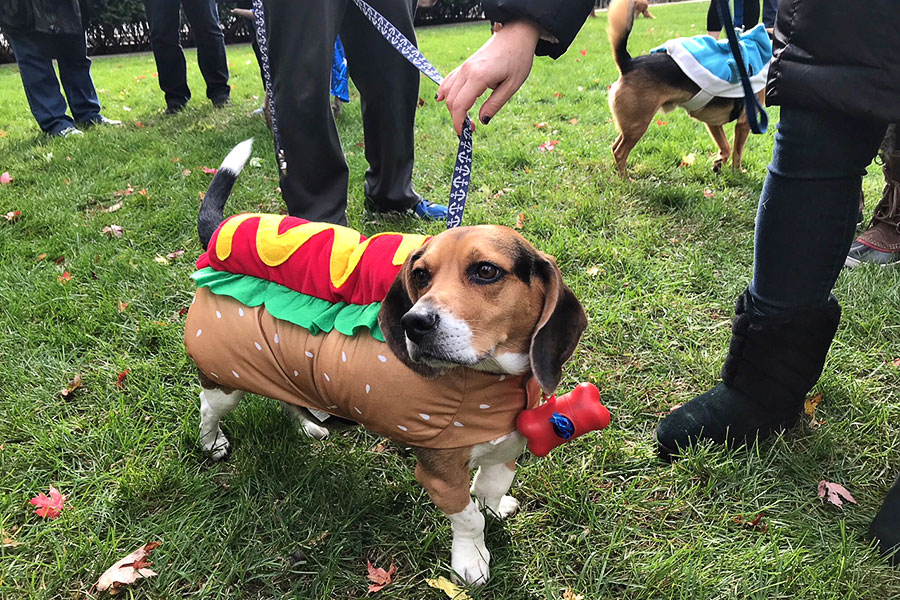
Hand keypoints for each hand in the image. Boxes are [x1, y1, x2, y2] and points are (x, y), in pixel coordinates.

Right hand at [436, 20, 540, 135]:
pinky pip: (449, 81)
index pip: (459, 105)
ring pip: (448, 92)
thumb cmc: (518, 59)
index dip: (459, 122)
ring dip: (452, 108)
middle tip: (470, 128)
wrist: (516, 35)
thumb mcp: (512, 86)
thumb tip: (482, 121)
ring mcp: (463, 67)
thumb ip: (495, 104)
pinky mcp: (464, 66)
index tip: (465, 134)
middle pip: (451, 100)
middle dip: (457, 118)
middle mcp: (466, 71)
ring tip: (464, 118)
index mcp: (478, 77)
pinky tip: (442, 100)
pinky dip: (445, 93)